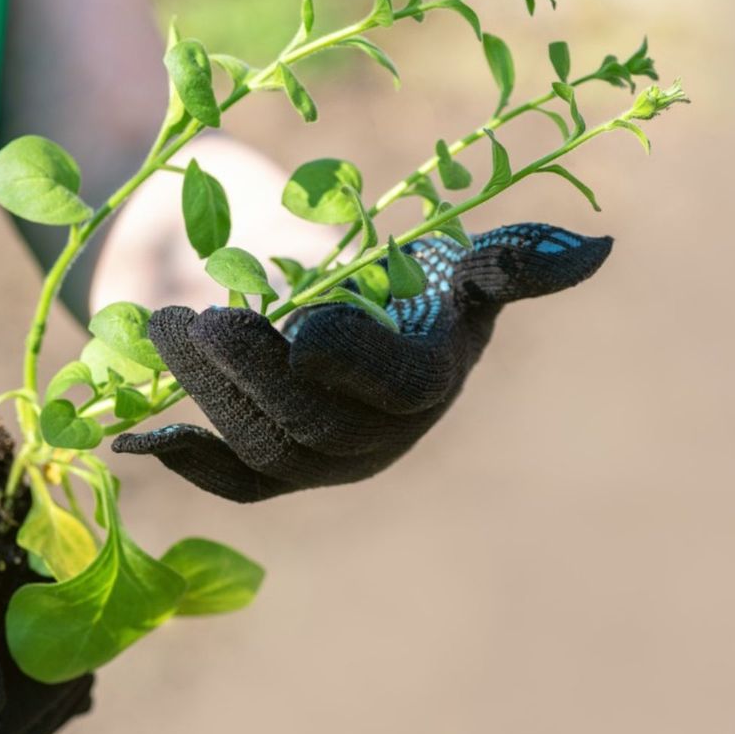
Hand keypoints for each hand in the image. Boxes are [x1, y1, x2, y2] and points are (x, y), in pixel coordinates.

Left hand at [113, 223, 611, 501]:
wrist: (343, 306)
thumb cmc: (403, 276)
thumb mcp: (452, 257)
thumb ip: (506, 259)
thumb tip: (594, 250)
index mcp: (426, 382)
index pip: (396, 386)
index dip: (351, 359)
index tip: (301, 322)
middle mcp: (379, 438)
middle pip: (314, 425)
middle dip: (252, 374)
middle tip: (200, 320)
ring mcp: (323, 461)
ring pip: (263, 450)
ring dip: (207, 397)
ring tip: (165, 331)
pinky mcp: (272, 466)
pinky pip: (234, 482)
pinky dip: (188, 462)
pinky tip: (140, 440)